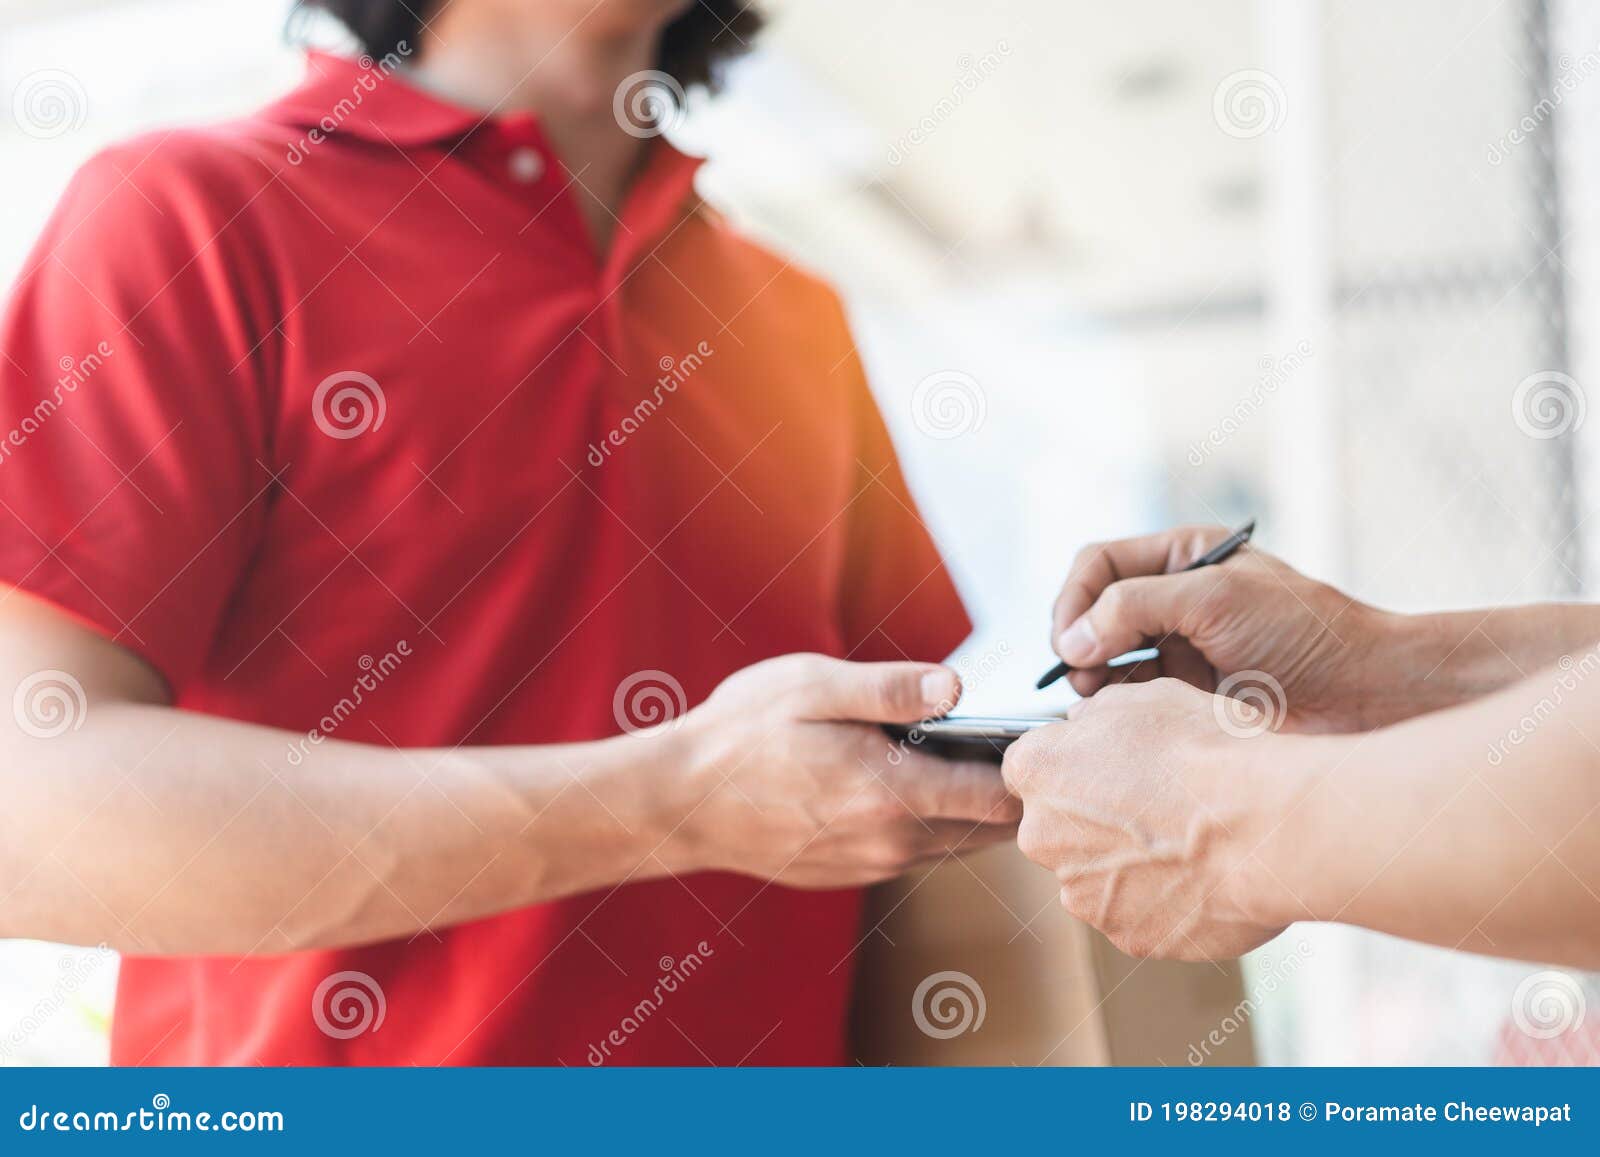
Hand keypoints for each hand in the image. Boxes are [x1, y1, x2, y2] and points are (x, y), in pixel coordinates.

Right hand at [669, 653, 1021, 887]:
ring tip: (970, 751)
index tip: (1043, 727)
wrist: (676, 802)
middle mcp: (892, 844)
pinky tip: (914, 778)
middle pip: (992, 828)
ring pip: (958, 843)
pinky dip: (935, 821)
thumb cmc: (741, 734)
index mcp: (892, 796)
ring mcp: (873, 867)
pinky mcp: (853, 874)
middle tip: (1017, 733)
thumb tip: (960, 686)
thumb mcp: (813, 688)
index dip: (1032, 763)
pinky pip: (918, 851)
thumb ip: (892, 688)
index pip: (1003, 798)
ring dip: (974, 806)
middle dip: (1014, 786)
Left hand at [1001, 678, 1299, 959]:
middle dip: (1095, 817)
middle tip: (1156, 804)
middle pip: (1057, 826)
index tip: (1110, 767)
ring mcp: (1082, 893)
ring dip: (1128, 862)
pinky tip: (1201, 875)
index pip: (1031, 768)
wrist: (1265, 827)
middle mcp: (1042, 836)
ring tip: (1187, 842)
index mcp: (1038, 770)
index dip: (1073, 765)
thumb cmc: (1209, 754)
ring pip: (1095, 874)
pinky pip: (1136, 912)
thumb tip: (1084, 723)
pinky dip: (1162, 899)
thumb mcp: (1146, 698)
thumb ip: (1097, 714)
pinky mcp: (1126, 935)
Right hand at [1049, 525, 1392, 731]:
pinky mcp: (1189, 693)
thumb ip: (1135, 607)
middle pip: (1095, 609)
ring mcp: (1182, 646)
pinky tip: (1112, 716)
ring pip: (1108, 654)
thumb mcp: (1215, 600)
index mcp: (1185, 557)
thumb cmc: (1306, 634)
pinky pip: (1132, 693)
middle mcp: (1177, 597)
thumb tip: (1072, 640)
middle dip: (1077, 638)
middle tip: (1075, 673)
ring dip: (1090, 673)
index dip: (1074, 598)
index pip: (1100, 564)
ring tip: (1089, 698)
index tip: (1067, 641)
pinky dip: (1113, 702)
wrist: (1366, 696)